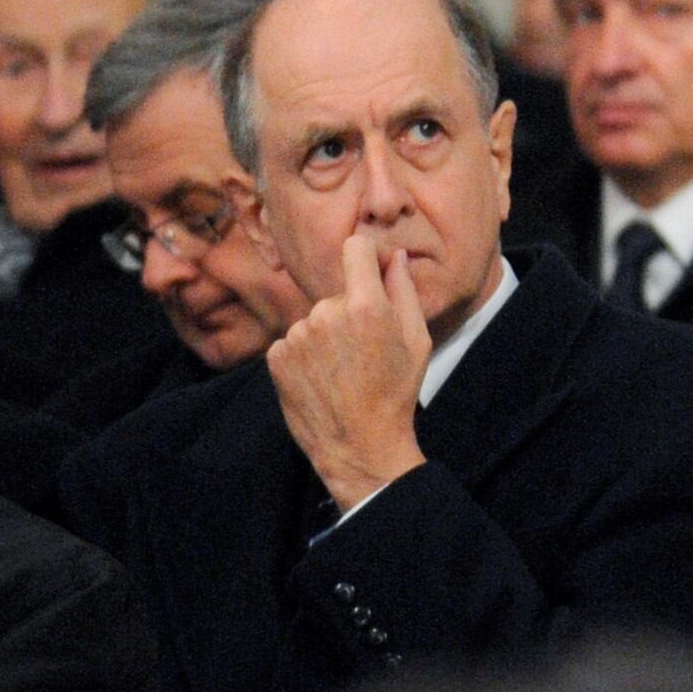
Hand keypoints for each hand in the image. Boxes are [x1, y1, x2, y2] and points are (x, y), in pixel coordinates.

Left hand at [264, 233, 431, 512]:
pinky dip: (306, 352)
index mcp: (365, 305)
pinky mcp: (276, 356)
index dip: (366, 256)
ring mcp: (296, 335)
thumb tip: (393, 256)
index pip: (355, 247)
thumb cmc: (396, 391)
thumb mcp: (417, 339)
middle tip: (365, 348)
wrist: (359, 444)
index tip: (373, 272)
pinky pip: (294, 339)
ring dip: (327, 333)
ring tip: (343, 368)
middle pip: (338, 291)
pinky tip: (322, 377)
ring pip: (316, 317)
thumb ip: (403, 290)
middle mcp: (325, 313)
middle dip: (352, 308)